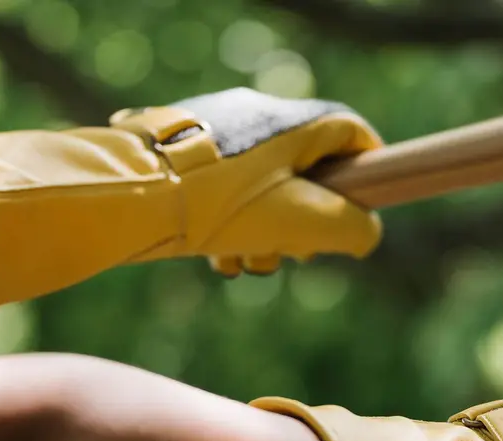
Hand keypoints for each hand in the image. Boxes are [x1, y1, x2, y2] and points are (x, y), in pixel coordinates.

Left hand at [0, 88, 381, 310]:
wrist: (132, 195)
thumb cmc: (224, 206)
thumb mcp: (304, 223)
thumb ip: (354, 229)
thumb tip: (366, 235)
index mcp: (294, 123)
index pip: (353, 134)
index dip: (370, 171)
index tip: (366, 208)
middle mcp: (258, 116)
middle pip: (307, 172)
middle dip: (308, 222)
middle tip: (297, 252)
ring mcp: (218, 130)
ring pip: (266, 188)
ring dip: (267, 234)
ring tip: (247, 261)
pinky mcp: (187, 150)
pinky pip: (229, 189)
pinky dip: (234, 225)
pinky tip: (218, 256)